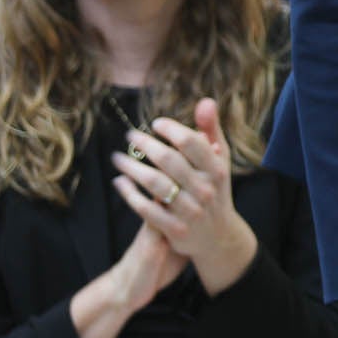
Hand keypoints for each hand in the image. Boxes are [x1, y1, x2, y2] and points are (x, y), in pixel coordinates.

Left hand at [110, 99, 253, 291]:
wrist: (218, 236)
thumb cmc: (214, 188)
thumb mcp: (219, 160)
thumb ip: (211, 130)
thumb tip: (206, 101)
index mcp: (216, 169)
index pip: (191, 142)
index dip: (171, 129)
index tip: (155, 124)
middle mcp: (205, 189)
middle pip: (169, 160)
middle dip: (145, 144)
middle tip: (130, 136)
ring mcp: (191, 211)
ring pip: (155, 184)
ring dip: (132, 168)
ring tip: (118, 158)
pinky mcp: (176, 230)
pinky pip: (147, 209)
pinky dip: (130, 194)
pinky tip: (119, 182)